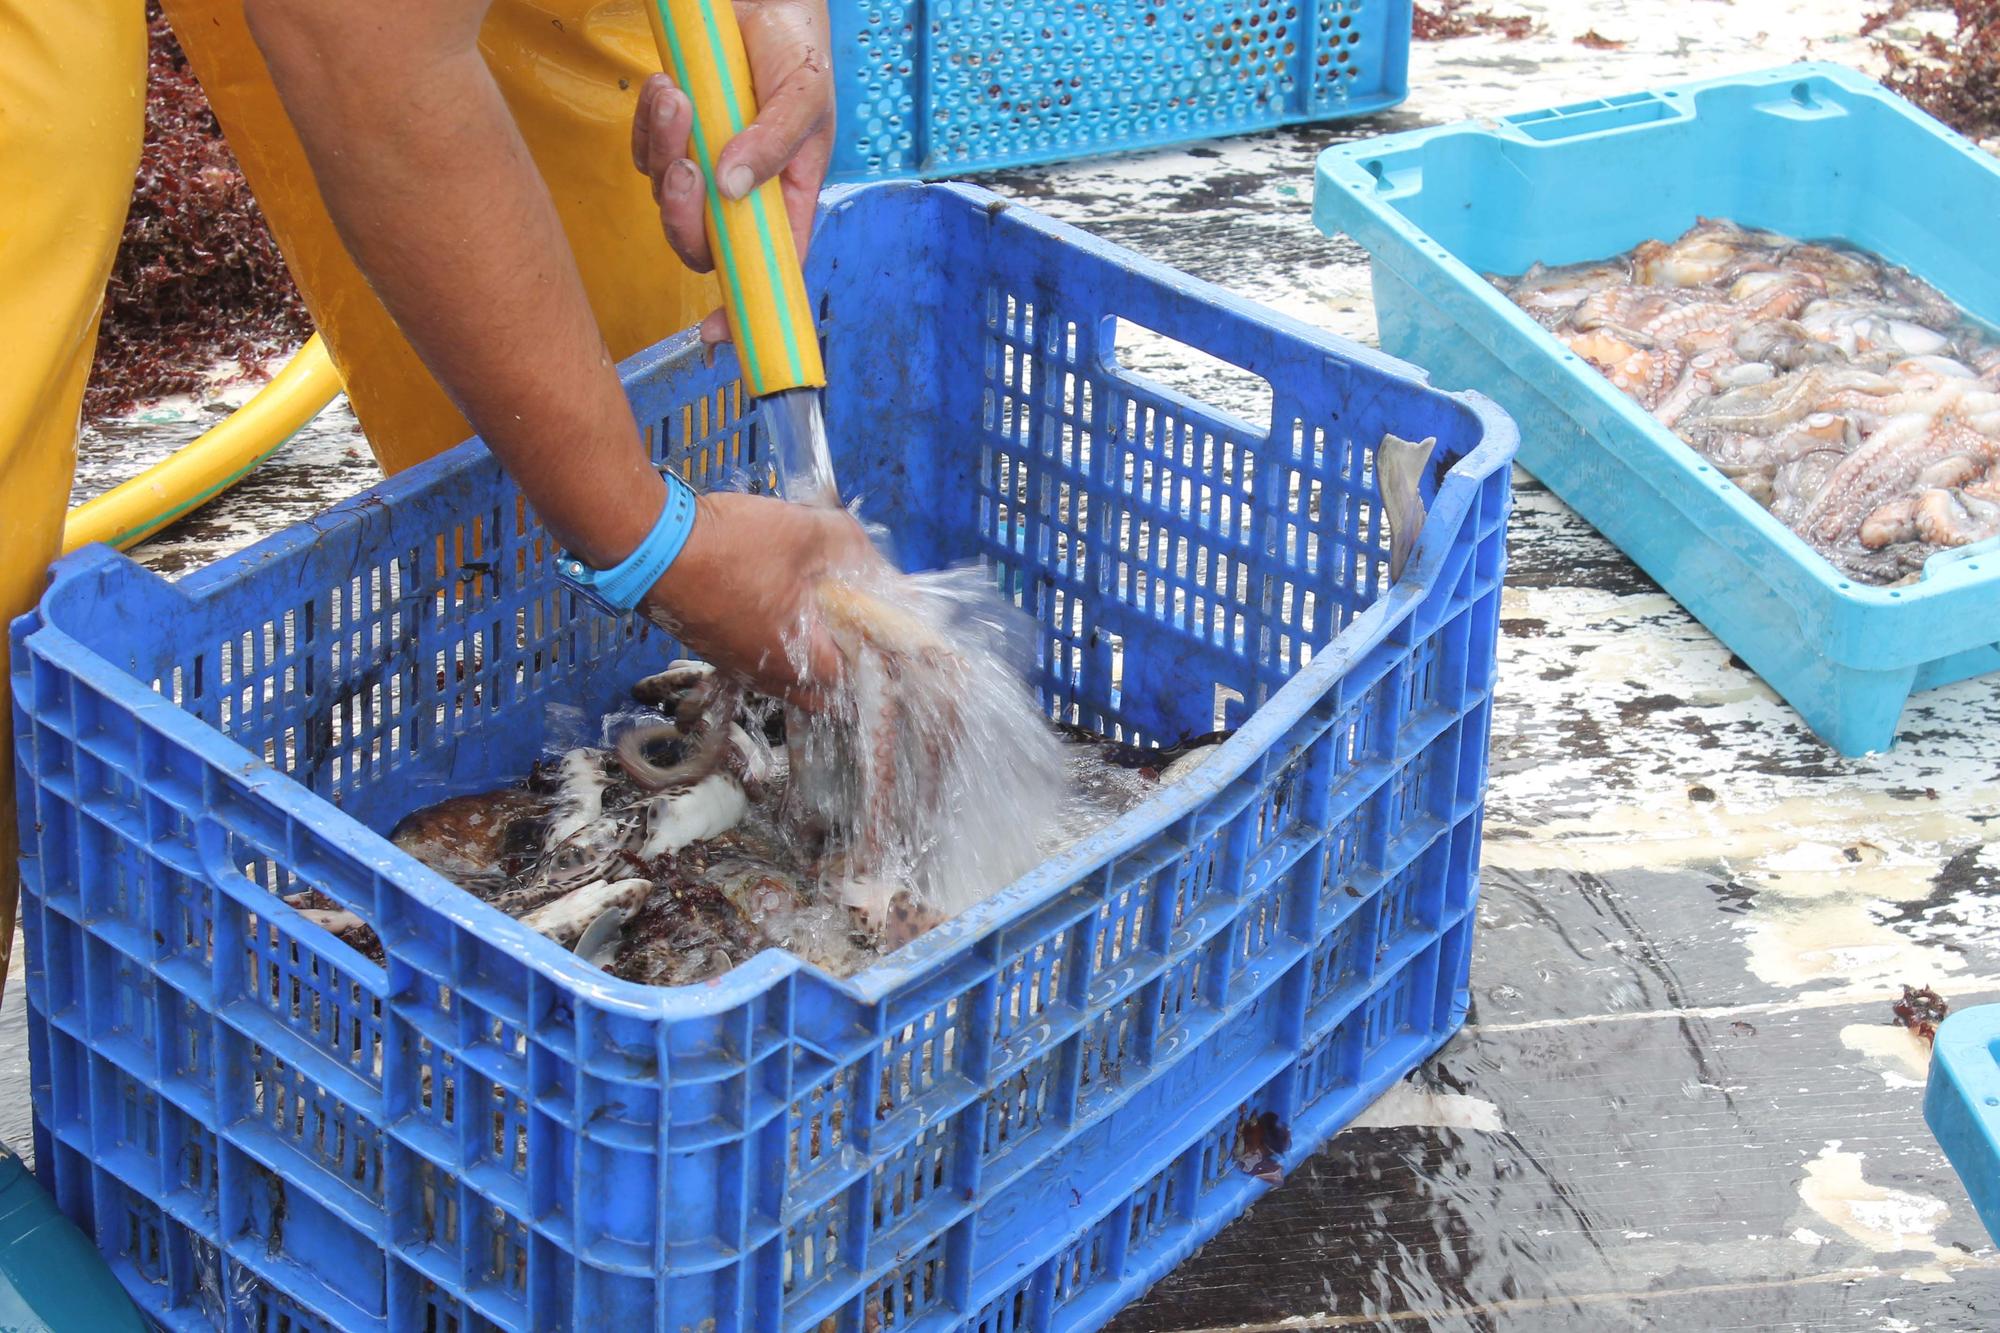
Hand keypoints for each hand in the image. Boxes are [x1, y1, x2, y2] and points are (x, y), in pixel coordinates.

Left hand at [631, 1, 834, 353]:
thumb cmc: (797, 47)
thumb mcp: (804, 96)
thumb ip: (772, 144)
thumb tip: (731, 190)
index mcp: (784, 198)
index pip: (766, 270)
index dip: (743, 308)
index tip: (717, 333)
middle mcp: (741, 191)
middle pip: (700, 244)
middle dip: (683, 218)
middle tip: (686, 171)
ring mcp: (704, 163)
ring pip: (666, 196)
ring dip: (665, 150)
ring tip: (678, 98)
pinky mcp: (671, 134)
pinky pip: (644, 151)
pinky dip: (648, 123)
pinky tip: (667, 88)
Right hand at [644, 490, 879, 707]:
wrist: (650, 546)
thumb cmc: (730, 545)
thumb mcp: (803, 531)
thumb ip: (848, 545)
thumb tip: (874, 560)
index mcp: (799, 657)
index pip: (854, 677)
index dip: (873, 653)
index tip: (881, 627)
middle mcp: (768, 676)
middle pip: (821, 694)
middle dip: (842, 668)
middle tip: (852, 629)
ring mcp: (737, 667)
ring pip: (787, 682)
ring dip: (807, 660)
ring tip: (819, 619)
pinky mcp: (714, 652)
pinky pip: (759, 665)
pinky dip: (777, 649)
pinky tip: (779, 612)